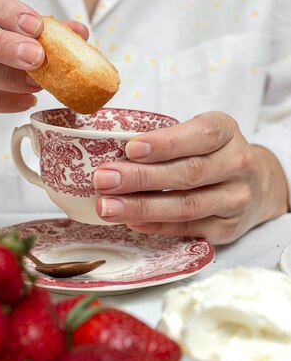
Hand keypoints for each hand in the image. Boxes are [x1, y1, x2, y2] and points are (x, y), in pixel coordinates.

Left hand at [93, 111, 288, 243]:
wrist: (256, 184)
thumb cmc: (211, 152)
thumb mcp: (198, 132)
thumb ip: (165, 138)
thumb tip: (110, 149)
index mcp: (226, 131)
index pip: (199, 135)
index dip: (164, 143)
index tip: (130, 148)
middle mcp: (237, 164)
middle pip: (188, 173)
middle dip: (140, 177)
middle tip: (103, 179)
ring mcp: (236, 199)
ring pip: (186, 206)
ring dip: (142, 207)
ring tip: (108, 207)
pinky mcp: (227, 228)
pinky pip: (187, 228)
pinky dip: (156, 226)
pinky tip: (131, 221)